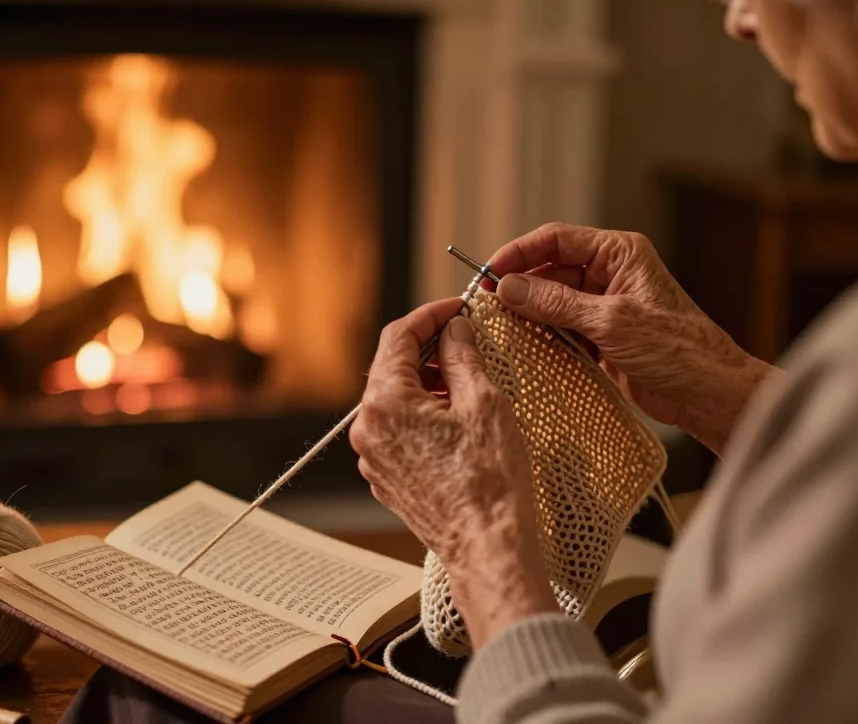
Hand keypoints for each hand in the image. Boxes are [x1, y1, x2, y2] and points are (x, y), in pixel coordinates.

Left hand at [349, 300, 556, 646]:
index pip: (397, 337)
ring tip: (467, 381)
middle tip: (465, 338)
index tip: (456, 309)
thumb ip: (462, 356)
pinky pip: (398, 431)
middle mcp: (368, 429)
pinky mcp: (386, 478)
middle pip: (391, 368)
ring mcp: (373, 458)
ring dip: (426, 383)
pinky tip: (456, 418)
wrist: (488, 548)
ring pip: (395, 400)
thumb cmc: (490, 482)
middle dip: (428, 349)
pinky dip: (422, 414)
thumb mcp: (484, 402)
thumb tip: (455, 330)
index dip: (429, 316)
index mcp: (384, 404)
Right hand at [489, 224, 775, 455]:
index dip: (518, 253)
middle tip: (484, 306)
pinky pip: (560, 329)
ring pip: (550, 302)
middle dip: (517, 287)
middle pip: (549, 270)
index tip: (487, 273)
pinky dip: (541, 338)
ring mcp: (603, 305)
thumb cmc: (675, 349)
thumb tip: (507, 288)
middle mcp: (609, 273)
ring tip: (497, 329)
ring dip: (527, 315)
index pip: (555, 240)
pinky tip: (522, 349)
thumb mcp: (610, 321)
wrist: (706, 392)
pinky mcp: (600, 336)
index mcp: (618, 253)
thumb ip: (556, 303)